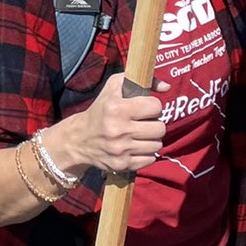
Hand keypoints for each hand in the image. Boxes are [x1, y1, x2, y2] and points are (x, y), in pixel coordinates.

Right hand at [44, 78, 167, 178]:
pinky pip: (150, 159)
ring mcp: (120, 150)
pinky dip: (146, 153)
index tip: (144, 108)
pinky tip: (135, 147)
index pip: (155, 107)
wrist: (79, 139)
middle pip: (160, 128)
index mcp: (116, 108)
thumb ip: (141, 80)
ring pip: (157, 145)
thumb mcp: (114, 87)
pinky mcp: (122, 164)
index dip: (152, 106)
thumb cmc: (100, 109)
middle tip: (144, 123)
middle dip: (154, 124)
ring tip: (139, 135)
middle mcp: (118, 130)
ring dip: (151, 139)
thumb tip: (166, 87)